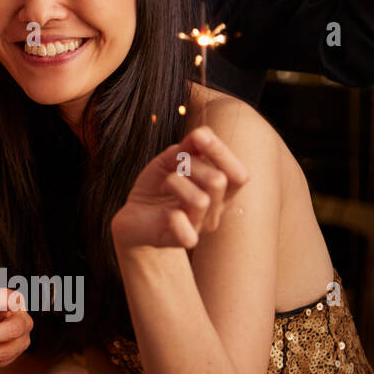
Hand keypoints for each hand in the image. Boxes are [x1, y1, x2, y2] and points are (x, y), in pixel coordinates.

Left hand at [111, 125, 249, 251]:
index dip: (221, 152)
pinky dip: (177, 220)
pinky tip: (169, 214)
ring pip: (200, 200)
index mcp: (221, 190)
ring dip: (176, 182)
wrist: (134, 216)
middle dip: (192, 164)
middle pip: (219, 181)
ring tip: (166, 183)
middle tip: (175, 167)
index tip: (198, 136)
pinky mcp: (179, 240)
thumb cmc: (158, 186)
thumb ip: (188, 147)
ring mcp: (198, 226)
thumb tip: (202, 133)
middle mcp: (215, 210)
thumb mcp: (170, 160)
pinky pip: (187, 234)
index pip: (239, 174)